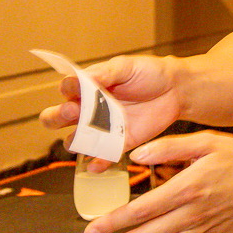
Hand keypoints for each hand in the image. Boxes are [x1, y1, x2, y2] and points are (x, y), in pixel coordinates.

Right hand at [38, 55, 188, 162]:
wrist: (175, 90)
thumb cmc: (149, 73)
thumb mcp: (126, 66)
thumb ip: (105, 72)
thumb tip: (84, 78)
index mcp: (88, 86)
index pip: (66, 89)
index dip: (68, 89)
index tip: (76, 87)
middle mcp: (89, 108)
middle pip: (57, 118)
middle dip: (58, 116)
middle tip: (73, 111)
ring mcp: (102, 128)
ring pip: (75, 140)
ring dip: (76, 141)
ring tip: (86, 137)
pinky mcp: (119, 143)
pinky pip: (101, 156)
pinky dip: (96, 163)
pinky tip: (95, 166)